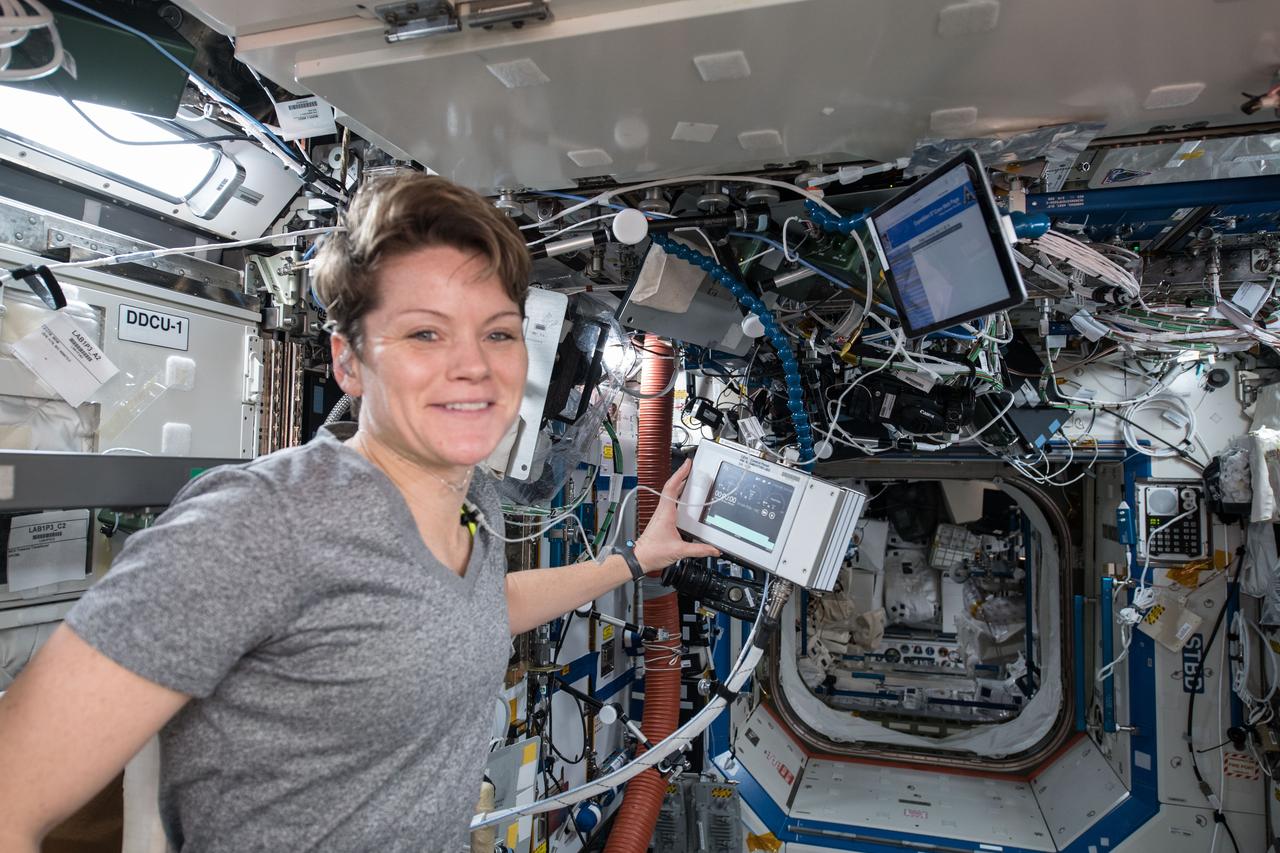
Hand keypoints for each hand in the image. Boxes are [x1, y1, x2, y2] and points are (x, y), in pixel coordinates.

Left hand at [632, 459, 719, 573]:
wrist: (639, 558)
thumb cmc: (652, 552)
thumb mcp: (679, 551)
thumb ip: (699, 549)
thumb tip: (713, 549)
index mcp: (666, 513)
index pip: (671, 487)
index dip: (680, 474)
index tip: (688, 464)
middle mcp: (663, 511)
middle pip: (672, 487)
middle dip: (683, 476)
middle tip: (694, 469)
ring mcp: (662, 514)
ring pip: (671, 494)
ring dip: (680, 485)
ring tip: (692, 480)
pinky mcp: (662, 520)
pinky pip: (671, 503)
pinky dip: (679, 497)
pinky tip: (686, 500)